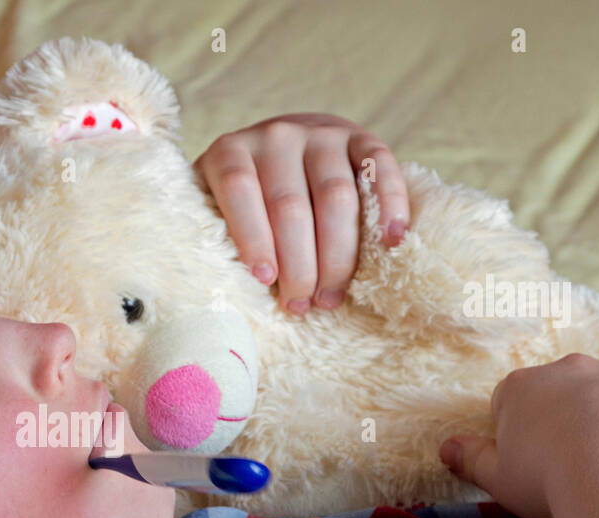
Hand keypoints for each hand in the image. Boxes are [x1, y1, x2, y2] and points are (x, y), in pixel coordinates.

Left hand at [192, 113, 408, 314]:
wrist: (279, 150)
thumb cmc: (242, 203)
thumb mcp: (212, 210)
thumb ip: (209, 237)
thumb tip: (206, 296)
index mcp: (230, 152)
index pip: (240, 190)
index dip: (253, 236)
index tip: (265, 280)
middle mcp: (276, 136)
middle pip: (290, 204)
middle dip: (298, 263)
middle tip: (300, 304)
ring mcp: (322, 133)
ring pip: (336, 196)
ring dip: (338, 254)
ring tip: (330, 297)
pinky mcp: (361, 138)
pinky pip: (380, 169)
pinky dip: (389, 205)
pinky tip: (391, 242)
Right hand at [439, 354, 598, 517]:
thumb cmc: (549, 480)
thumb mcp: (498, 479)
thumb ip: (471, 460)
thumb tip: (445, 448)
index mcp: (522, 388)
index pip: (510, 402)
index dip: (516, 434)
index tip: (528, 465)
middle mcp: (571, 370)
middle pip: (562, 392)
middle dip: (565, 421)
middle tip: (571, 468)